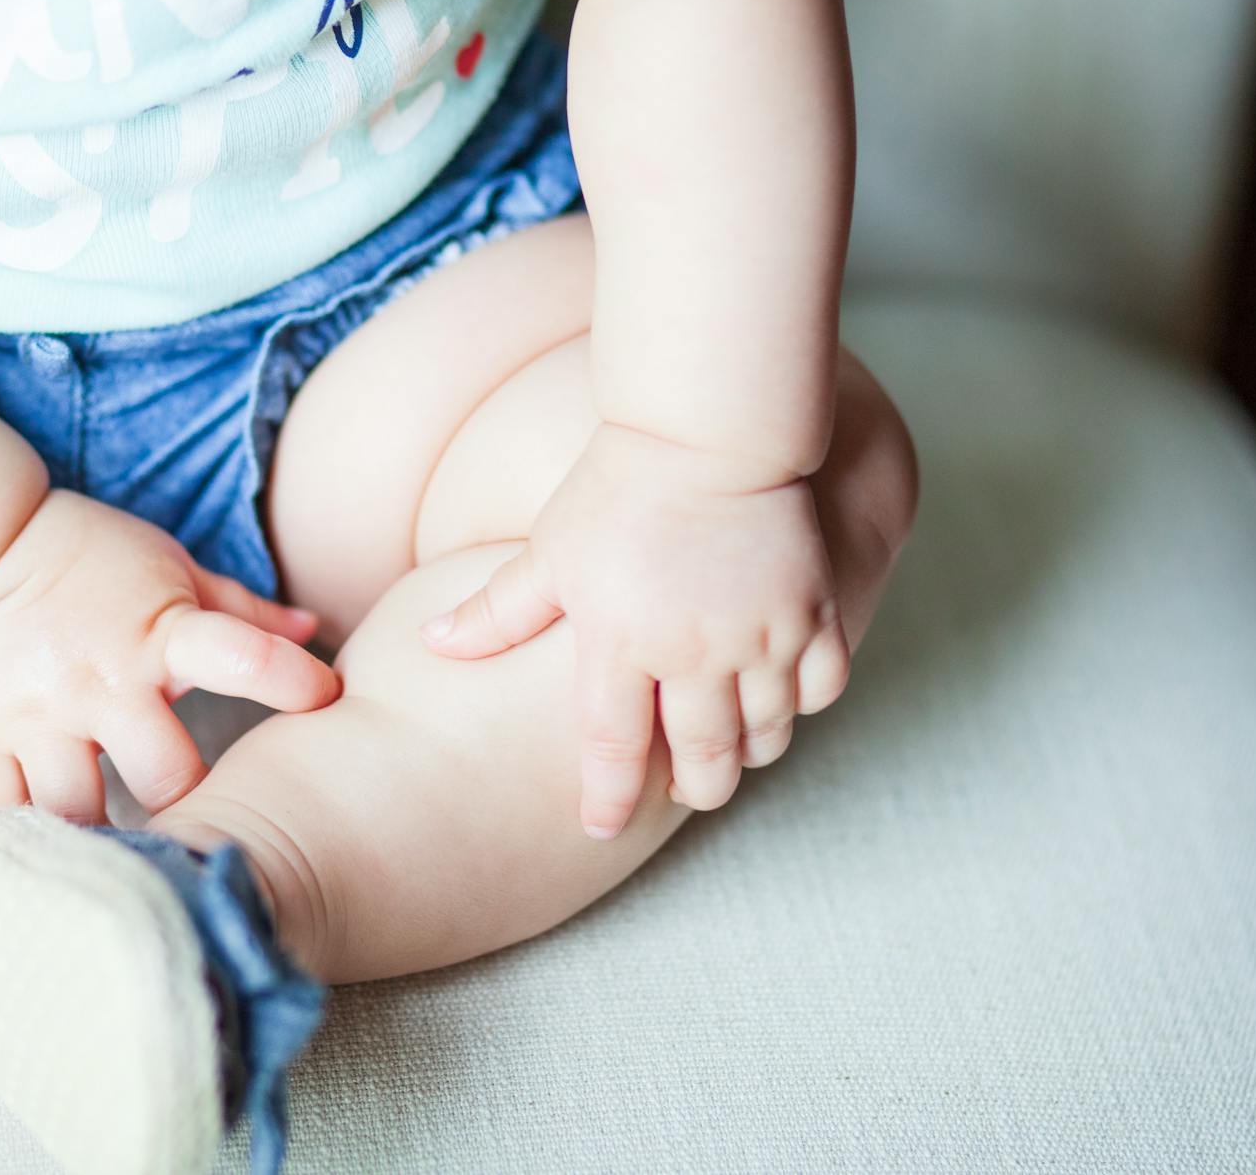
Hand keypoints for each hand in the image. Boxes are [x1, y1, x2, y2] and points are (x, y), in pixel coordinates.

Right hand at [0, 490, 339, 822]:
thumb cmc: (92, 557)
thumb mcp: (174, 570)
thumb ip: (244, 613)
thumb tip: (314, 630)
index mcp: (159, 635)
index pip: (241, 659)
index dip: (292, 683)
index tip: (325, 700)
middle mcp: (100, 682)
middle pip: (165, 780)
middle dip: (190, 803)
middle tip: (203, 816)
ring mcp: (35, 715)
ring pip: (79, 811)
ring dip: (108, 828)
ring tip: (128, 841)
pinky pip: (10, 806)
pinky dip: (35, 820)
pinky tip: (58, 820)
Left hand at [420, 423, 848, 837]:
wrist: (707, 429)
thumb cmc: (617, 487)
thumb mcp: (548, 551)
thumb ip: (497, 611)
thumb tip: (431, 647)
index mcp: (621, 642)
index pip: (611, 750)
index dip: (606, 799)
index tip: (600, 826)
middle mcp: (694, 651)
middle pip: (703, 761)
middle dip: (694, 789)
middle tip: (685, 790)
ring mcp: (760, 634)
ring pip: (766, 735)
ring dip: (749, 753)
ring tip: (733, 747)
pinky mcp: (812, 609)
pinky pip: (823, 689)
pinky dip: (804, 704)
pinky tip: (781, 696)